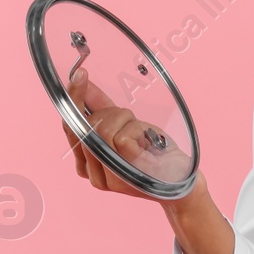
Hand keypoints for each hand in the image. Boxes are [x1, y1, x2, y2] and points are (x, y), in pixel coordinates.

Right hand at [62, 66, 200, 202]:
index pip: (71, 127)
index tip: (80, 74)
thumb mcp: (125, 126)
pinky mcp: (125, 175)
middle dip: (112, 112)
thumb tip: (84, 85)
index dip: (73, 99)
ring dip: (126, 121)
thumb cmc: (155, 151)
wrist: (182, 179)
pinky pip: (122, 137)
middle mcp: (93, 175)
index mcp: (87, 163)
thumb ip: (102, 108)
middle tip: (131, 121)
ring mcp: (109, 177)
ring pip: (103, 129)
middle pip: (87, 125)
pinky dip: (139, 130)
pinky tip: (149, 142)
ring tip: (141, 132)